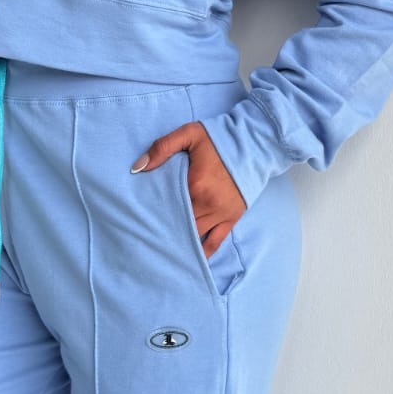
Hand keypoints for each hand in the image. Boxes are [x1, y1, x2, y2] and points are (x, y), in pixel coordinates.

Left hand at [130, 122, 246, 256]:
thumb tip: (138, 168)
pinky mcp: (232, 218)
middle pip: (180, 223)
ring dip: (180, 241)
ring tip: (162, 251)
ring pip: (195, 235)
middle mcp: (208, 203)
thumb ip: (162, 148)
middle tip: (146, 239)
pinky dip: (204, 251)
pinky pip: (216, 241)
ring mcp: (221, 213)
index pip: (167, 204)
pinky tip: (191, 259)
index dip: (153, 212)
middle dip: (165, 229)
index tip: (139, 219)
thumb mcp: (189, 134)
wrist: (254, 144)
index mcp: (195, 183)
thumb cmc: (219, 138)